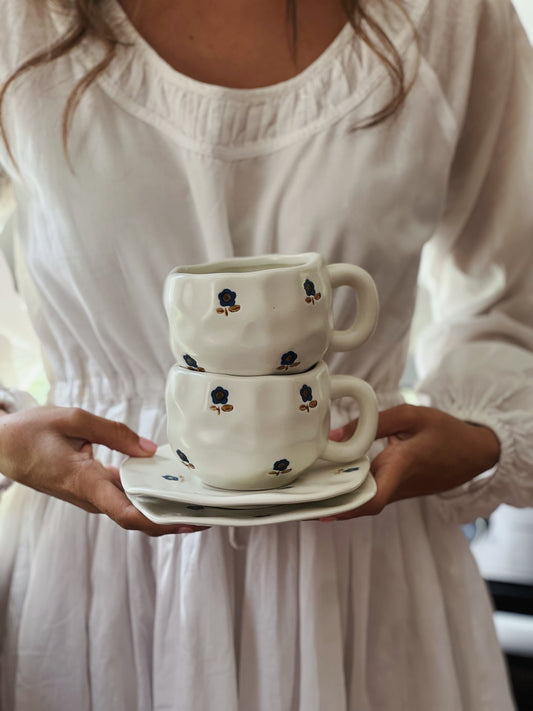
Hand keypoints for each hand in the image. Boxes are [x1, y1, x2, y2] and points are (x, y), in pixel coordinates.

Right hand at [0, 406, 207, 535]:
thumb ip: (114, 433)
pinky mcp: (88, 490)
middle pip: (136, 515)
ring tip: (195, 500)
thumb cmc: (30, 432)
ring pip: (130, 507)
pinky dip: (145, 494)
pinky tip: (166, 484)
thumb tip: (149, 450)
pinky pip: (121, 496)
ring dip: (161, 507)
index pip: (126, 513)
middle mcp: (89, 496)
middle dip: (172, 517)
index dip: (161, 522)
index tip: (189, 523)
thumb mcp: (73, 419)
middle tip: (208, 512)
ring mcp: (88, 496)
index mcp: (84, 482)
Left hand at [322, 404, 499, 520]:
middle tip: (298, 497)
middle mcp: (398, 485)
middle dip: (330, 504)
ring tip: (305, 488)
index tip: (320, 508)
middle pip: (360, 504)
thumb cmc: (444, 431)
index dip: (346, 507)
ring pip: (363, 501)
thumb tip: (335, 437)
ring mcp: (399, 492)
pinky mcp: (398, 491)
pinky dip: (350, 490)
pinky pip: (371, 495)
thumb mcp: (411, 415)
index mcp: (402, 465)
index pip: (374, 498)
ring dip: (338, 497)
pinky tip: (330, 479)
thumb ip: (373, 421)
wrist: (474, 453)